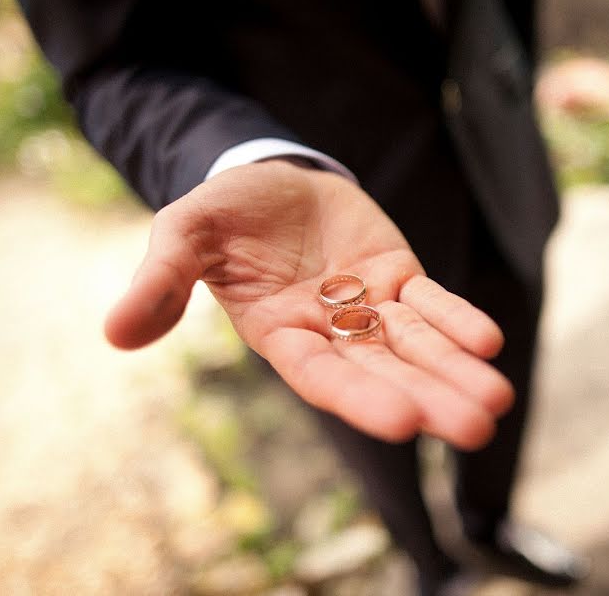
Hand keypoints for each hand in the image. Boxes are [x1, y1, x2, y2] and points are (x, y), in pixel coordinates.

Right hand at [105, 160, 512, 449]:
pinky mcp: (398, 278)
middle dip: (428, 399)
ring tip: (494, 404)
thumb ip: (161, 281)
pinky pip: (431, 304)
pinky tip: (488, 342)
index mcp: (280, 334)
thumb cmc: (223, 213)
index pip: (321, 375)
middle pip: (383, 372)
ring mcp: (368, 307)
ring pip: (417, 347)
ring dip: (456, 373)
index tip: (403, 422)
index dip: (360, 397)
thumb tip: (114, 334)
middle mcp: (330, 331)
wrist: (270, 179)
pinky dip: (457, 321)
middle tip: (475, 429)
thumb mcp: (184, 233)